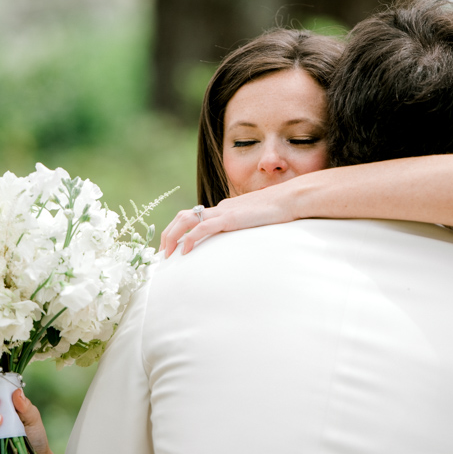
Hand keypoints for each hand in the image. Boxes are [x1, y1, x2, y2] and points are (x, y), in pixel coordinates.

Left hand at [159, 185, 294, 257]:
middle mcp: (219, 208)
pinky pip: (203, 228)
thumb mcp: (257, 223)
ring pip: (186, 219)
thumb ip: (245, 229)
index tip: (173, 248)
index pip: (194, 217)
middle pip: (183, 216)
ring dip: (172, 236)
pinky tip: (185, 252)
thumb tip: (242, 241)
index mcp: (224, 210)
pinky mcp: (230, 218)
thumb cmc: (278, 212)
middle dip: (168, 234)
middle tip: (163, 254)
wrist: (290, 199)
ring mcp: (224, 212)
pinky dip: (191, 239)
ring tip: (167, 254)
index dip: (179, 232)